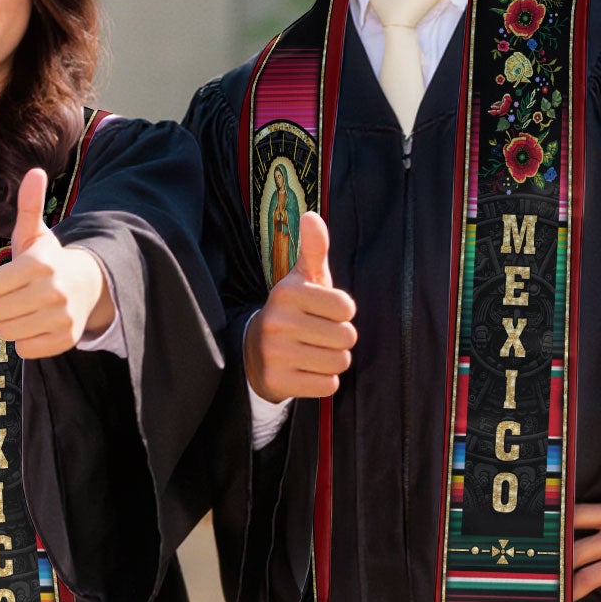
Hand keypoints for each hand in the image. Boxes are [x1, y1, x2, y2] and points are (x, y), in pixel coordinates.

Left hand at [0, 167, 111, 358]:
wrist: (87, 285)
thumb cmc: (48, 259)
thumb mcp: (35, 233)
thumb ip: (28, 205)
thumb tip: (34, 171)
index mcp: (40, 265)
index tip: (5, 279)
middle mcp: (53, 292)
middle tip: (15, 295)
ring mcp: (61, 318)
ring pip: (7, 333)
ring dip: (10, 323)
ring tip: (24, 309)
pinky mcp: (65, 340)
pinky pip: (24, 349)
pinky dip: (25, 340)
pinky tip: (36, 324)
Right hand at [244, 211, 356, 399]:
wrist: (253, 351)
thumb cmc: (292, 311)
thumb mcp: (302, 279)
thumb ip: (313, 249)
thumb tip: (312, 216)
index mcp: (287, 292)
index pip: (347, 308)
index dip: (342, 313)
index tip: (323, 312)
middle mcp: (277, 321)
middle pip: (347, 337)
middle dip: (339, 339)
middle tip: (318, 335)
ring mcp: (275, 353)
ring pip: (339, 362)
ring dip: (333, 360)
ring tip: (312, 352)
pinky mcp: (277, 381)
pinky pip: (327, 385)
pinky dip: (322, 381)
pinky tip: (305, 370)